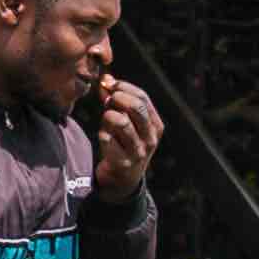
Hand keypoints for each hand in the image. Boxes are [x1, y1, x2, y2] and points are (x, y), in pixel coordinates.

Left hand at [89, 77, 163, 197]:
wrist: (122, 180)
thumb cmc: (124, 144)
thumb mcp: (126, 122)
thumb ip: (116, 100)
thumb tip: (106, 78)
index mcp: (155, 126)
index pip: (143, 98)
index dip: (124, 87)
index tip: (110, 83)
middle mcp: (150, 138)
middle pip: (136, 108)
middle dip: (118, 98)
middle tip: (108, 99)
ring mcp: (137, 152)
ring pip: (121, 122)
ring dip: (108, 116)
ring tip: (106, 119)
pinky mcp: (122, 162)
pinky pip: (106, 139)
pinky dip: (102, 134)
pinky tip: (104, 137)